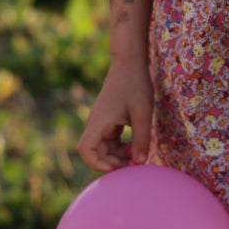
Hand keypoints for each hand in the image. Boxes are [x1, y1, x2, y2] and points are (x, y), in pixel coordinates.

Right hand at [76, 58, 154, 172]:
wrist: (129, 62)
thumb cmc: (135, 85)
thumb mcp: (142, 113)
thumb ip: (141, 139)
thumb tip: (140, 162)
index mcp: (99, 122)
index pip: (86, 151)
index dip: (98, 164)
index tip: (118, 166)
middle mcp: (95, 123)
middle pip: (95, 152)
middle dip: (113, 161)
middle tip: (134, 162)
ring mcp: (101, 121)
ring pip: (103, 147)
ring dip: (117, 154)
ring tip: (137, 153)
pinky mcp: (107, 119)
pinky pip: (109, 139)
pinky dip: (120, 146)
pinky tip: (135, 144)